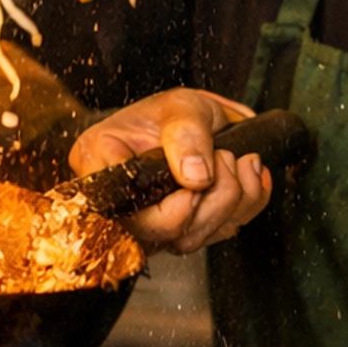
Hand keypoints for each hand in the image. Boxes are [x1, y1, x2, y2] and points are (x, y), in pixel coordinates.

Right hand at [70, 88, 272, 253]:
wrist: (196, 122)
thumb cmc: (173, 113)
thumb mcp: (179, 105)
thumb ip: (186, 134)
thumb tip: (195, 176)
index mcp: (100, 163)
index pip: (121, 208)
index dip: (166, 209)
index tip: (195, 186)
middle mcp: (121, 202)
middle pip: (160, 233)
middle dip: (209, 201)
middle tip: (223, 157)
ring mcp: (152, 223)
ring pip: (192, 240)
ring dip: (231, 200)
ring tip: (232, 158)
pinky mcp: (182, 231)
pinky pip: (220, 234)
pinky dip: (247, 203)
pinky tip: (246, 174)